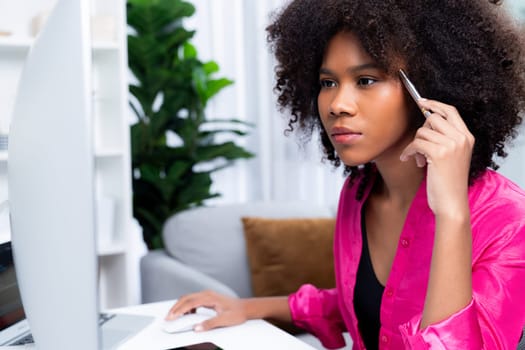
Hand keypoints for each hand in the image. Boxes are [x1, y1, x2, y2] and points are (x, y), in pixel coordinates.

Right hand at [165, 290, 246, 330]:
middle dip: (176, 307)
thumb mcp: (225, 320)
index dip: (179, 310)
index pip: (190, 302)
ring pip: (189, 298)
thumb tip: (197, 328)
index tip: (171, 317)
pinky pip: (193, 300)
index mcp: (210, 297)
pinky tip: (187, 314)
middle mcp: (207, 294)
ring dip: (180, 306)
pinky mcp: (208, 298)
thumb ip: (210, 324)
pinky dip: (187, 306)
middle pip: (186, 298)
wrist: (246, 308)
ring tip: (174, 316)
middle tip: (168, 317)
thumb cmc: (237, 313)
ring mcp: (207, 295)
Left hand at [400, 98, 473, 217]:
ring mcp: (451, 145)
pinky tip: (409, 160)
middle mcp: (462, 138)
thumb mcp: (453, 156)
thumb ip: (445, 139)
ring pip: (422, 132)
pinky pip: (416, 143)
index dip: (434, 104)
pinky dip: (409, 152)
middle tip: (419, 147)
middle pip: (432, 118)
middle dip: (421, 132)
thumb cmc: (448, 182)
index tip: (421, 101)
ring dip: (415, 146)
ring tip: (418, 159)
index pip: (451, 111)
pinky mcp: (439, 153)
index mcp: (467, 137)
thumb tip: (426, 122)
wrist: (452, 202)